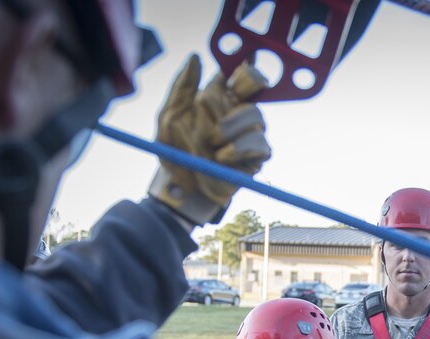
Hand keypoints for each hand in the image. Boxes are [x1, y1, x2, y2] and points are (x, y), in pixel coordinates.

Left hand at [149, 55, 271, 225]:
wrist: (181, 189)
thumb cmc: (175, 152)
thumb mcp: (169, 117)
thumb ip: (181, 88)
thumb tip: (194, 58)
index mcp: (218, 97)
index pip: (240, 73)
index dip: (243, 69)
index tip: (233, 73)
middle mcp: (237, 111)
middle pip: (256, 87)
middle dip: (238, 97)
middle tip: (220, 114)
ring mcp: (250, 132)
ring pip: (256, 116)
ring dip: (229, 131)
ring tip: (210, 146)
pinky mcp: (257, 155)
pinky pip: (259, 144)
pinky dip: (237, 151)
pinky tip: (222, 160)